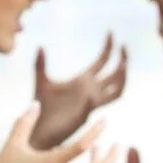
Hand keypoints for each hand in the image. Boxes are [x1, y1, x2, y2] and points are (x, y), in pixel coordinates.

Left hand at [30, 31, 126, 149]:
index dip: (108, 47)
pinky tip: (91, 93)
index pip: (102, 61)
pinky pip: (94, 105)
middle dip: (121, 59)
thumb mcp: (41, 81)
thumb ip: (40, 64)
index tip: (111, 32)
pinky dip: (96, 98)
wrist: (38, 129)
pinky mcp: (84, 115)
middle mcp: (91, 91)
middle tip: (124, 46)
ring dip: (121, 78)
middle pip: (114, 73)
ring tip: (123, 64)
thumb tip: (40, 45)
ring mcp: (91, 103)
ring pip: (116, 90)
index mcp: (83, 80)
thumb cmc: (41, 107)